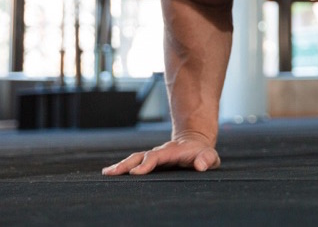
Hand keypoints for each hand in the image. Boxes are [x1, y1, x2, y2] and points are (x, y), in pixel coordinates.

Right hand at [101, 134, 219, 175]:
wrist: (196, 143)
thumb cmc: (203, 153)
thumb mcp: (210, 156)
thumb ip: (207, 159)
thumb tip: (200, 166)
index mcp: (172, 151)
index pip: (156, 157)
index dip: (146, 164)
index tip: (135, 173)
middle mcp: (160, 152)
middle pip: (139, 156)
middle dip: (125, 164)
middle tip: (111, 172)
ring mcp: (154, 156)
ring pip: (134, 159)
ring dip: (121, 165)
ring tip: (107, 173)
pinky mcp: (151, 161)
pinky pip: (135, 163)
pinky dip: (123, 167)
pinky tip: (111, 173)